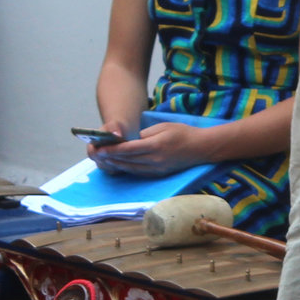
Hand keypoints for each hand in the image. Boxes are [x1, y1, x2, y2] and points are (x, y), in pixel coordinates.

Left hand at [95, 121, 213, 176]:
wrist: (201, 148)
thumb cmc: (183, 133)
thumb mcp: (163, 126)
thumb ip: (146, 134)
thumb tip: (134, 142)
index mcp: (156, 146)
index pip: (129, 149)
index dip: (113, 150)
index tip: (101, 148)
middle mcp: (155, 160)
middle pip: (128, 160)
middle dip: (112, 158)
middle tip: (98, 155)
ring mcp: (157, 169)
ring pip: (132, 168)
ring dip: (117, 165)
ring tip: (105, 160)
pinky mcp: (159, 173)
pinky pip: (139, 172)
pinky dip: (128, 168)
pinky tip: (120, 165)